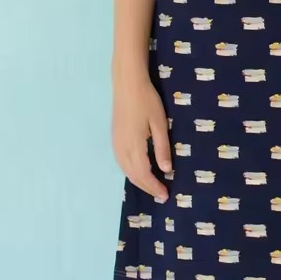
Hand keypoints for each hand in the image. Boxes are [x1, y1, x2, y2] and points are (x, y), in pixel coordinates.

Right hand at [111, 73, 172, 202]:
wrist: (127, 84)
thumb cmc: (147, 101)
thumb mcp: (159, 124)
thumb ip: (162, 148)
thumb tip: (166, 170)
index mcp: (134, 146)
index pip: (144, 174)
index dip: (154, 187)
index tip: (165, 195)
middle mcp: (121, 149)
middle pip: (133, 176)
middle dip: (147, 187)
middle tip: (161, 194)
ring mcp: (115, 144)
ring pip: (126, 171)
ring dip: (138, 181)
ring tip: (152, 187)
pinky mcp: (114, 139)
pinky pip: (121, 163)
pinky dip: (131, 172)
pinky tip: (139, 172)